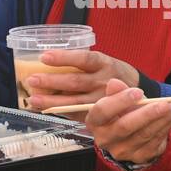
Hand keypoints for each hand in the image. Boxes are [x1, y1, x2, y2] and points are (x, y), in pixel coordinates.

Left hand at [24, 50, 139, 114]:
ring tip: (33, 99)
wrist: (138, 92)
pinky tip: (46, 109)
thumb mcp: (103, 62)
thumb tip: (47, 62)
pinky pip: (78, 113)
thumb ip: (83, 64)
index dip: (64, 58)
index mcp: (104, 63)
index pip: (84, 58)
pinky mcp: (100, 113)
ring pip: (75, 101)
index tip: (44, 57)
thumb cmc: (112, 73)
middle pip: (75, 82)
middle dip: (51, 81)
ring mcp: (102, 99)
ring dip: (52, 100)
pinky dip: (61, 112)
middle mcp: (104, 82)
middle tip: (32, 80)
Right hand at [85, 78, 170, 166]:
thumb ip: (116, 92)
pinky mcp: (138, 157)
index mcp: (95, 121)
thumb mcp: (119, 99)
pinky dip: (166, 127)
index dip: (120, 101)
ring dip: (162, 119)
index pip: (102, 111)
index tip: (138, 91)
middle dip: (147, 113)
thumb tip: (114, 83)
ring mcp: (121, 151)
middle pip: (125, 126)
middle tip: (165, 103)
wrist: (132, 133)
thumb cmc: (124, 111)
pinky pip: (154, 141)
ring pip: (143, 134)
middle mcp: (104, 139)